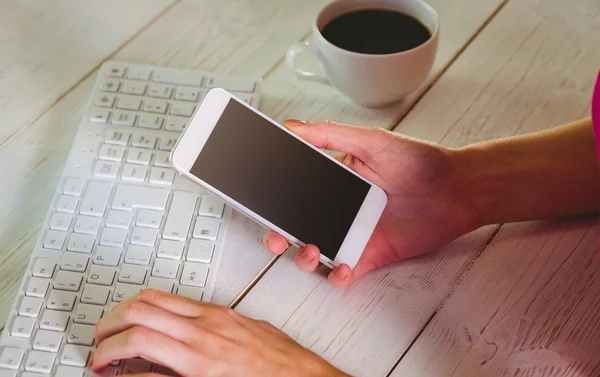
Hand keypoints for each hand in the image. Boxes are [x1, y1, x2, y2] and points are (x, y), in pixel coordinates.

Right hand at [92, 289, 348, 376]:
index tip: (99, 362)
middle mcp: (207, 328)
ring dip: (130, 309)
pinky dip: (158, 307)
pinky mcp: (228, 310)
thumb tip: (137, 376)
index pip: (138, 339)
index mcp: (201, 357)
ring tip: (119, 327)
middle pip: (141, 308)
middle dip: (110, 323)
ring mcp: (217, 315)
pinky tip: (155, 322)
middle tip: (100, 342)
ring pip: (158, 296)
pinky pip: (182, 299)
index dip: (108, 350)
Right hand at [264, 120, 481, 286]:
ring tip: (310, 249)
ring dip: (304, 257)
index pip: (294, 194)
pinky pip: (344, 272)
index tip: (257, 201)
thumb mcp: (371, 141)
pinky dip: (338, 276)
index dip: (273, 200)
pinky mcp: (370, 255)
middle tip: (276, 235)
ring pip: (315, 253)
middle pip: (297, 227)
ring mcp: (353, 235)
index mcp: (334, 184)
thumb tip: (292, 127)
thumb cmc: (419, 162)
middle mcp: (339, 211)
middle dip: (279, 235)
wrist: (458, 188)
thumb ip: (329, 135)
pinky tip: (342, 267)